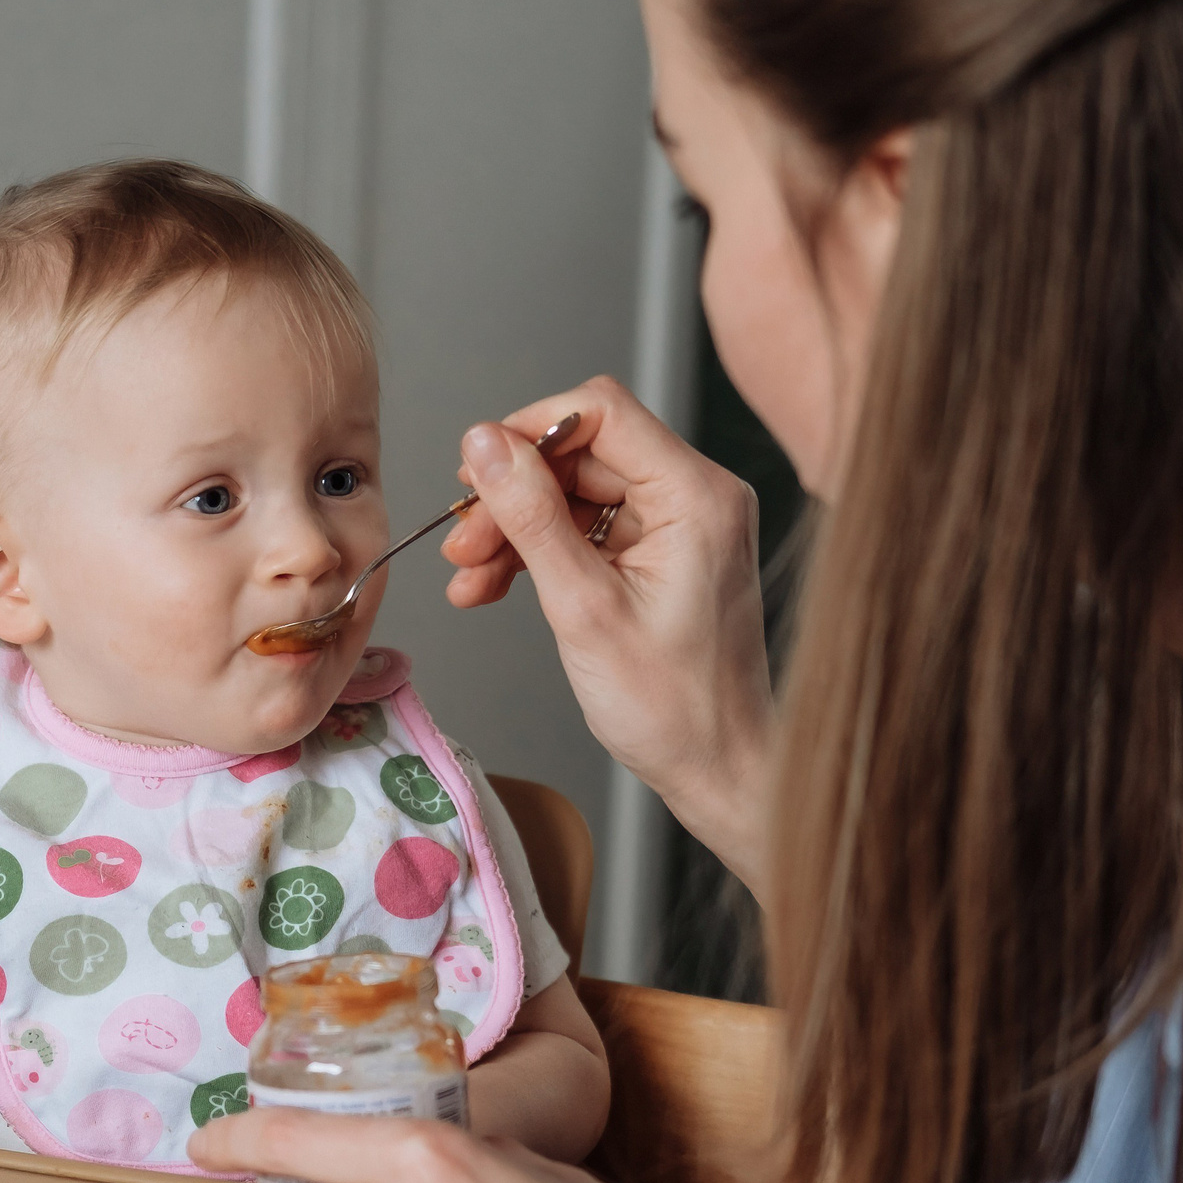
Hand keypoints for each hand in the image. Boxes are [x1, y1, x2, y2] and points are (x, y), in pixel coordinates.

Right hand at [443, 376, 777, 887]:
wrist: (719, 771)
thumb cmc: (674, 708)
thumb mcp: (583, 607)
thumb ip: (531, 516)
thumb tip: (484, 445)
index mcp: (697, 495)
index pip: (602, 411)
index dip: (528, 431)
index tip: (476, 471)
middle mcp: (699, 496)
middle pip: (582, 454)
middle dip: (513, 495)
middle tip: (463, 542)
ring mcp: (683, 524)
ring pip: (577, 492)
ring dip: (517, 528)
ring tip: (470, 576)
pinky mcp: (666, 553)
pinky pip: (591, 528)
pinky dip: (543, 552)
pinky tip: (495, 586)